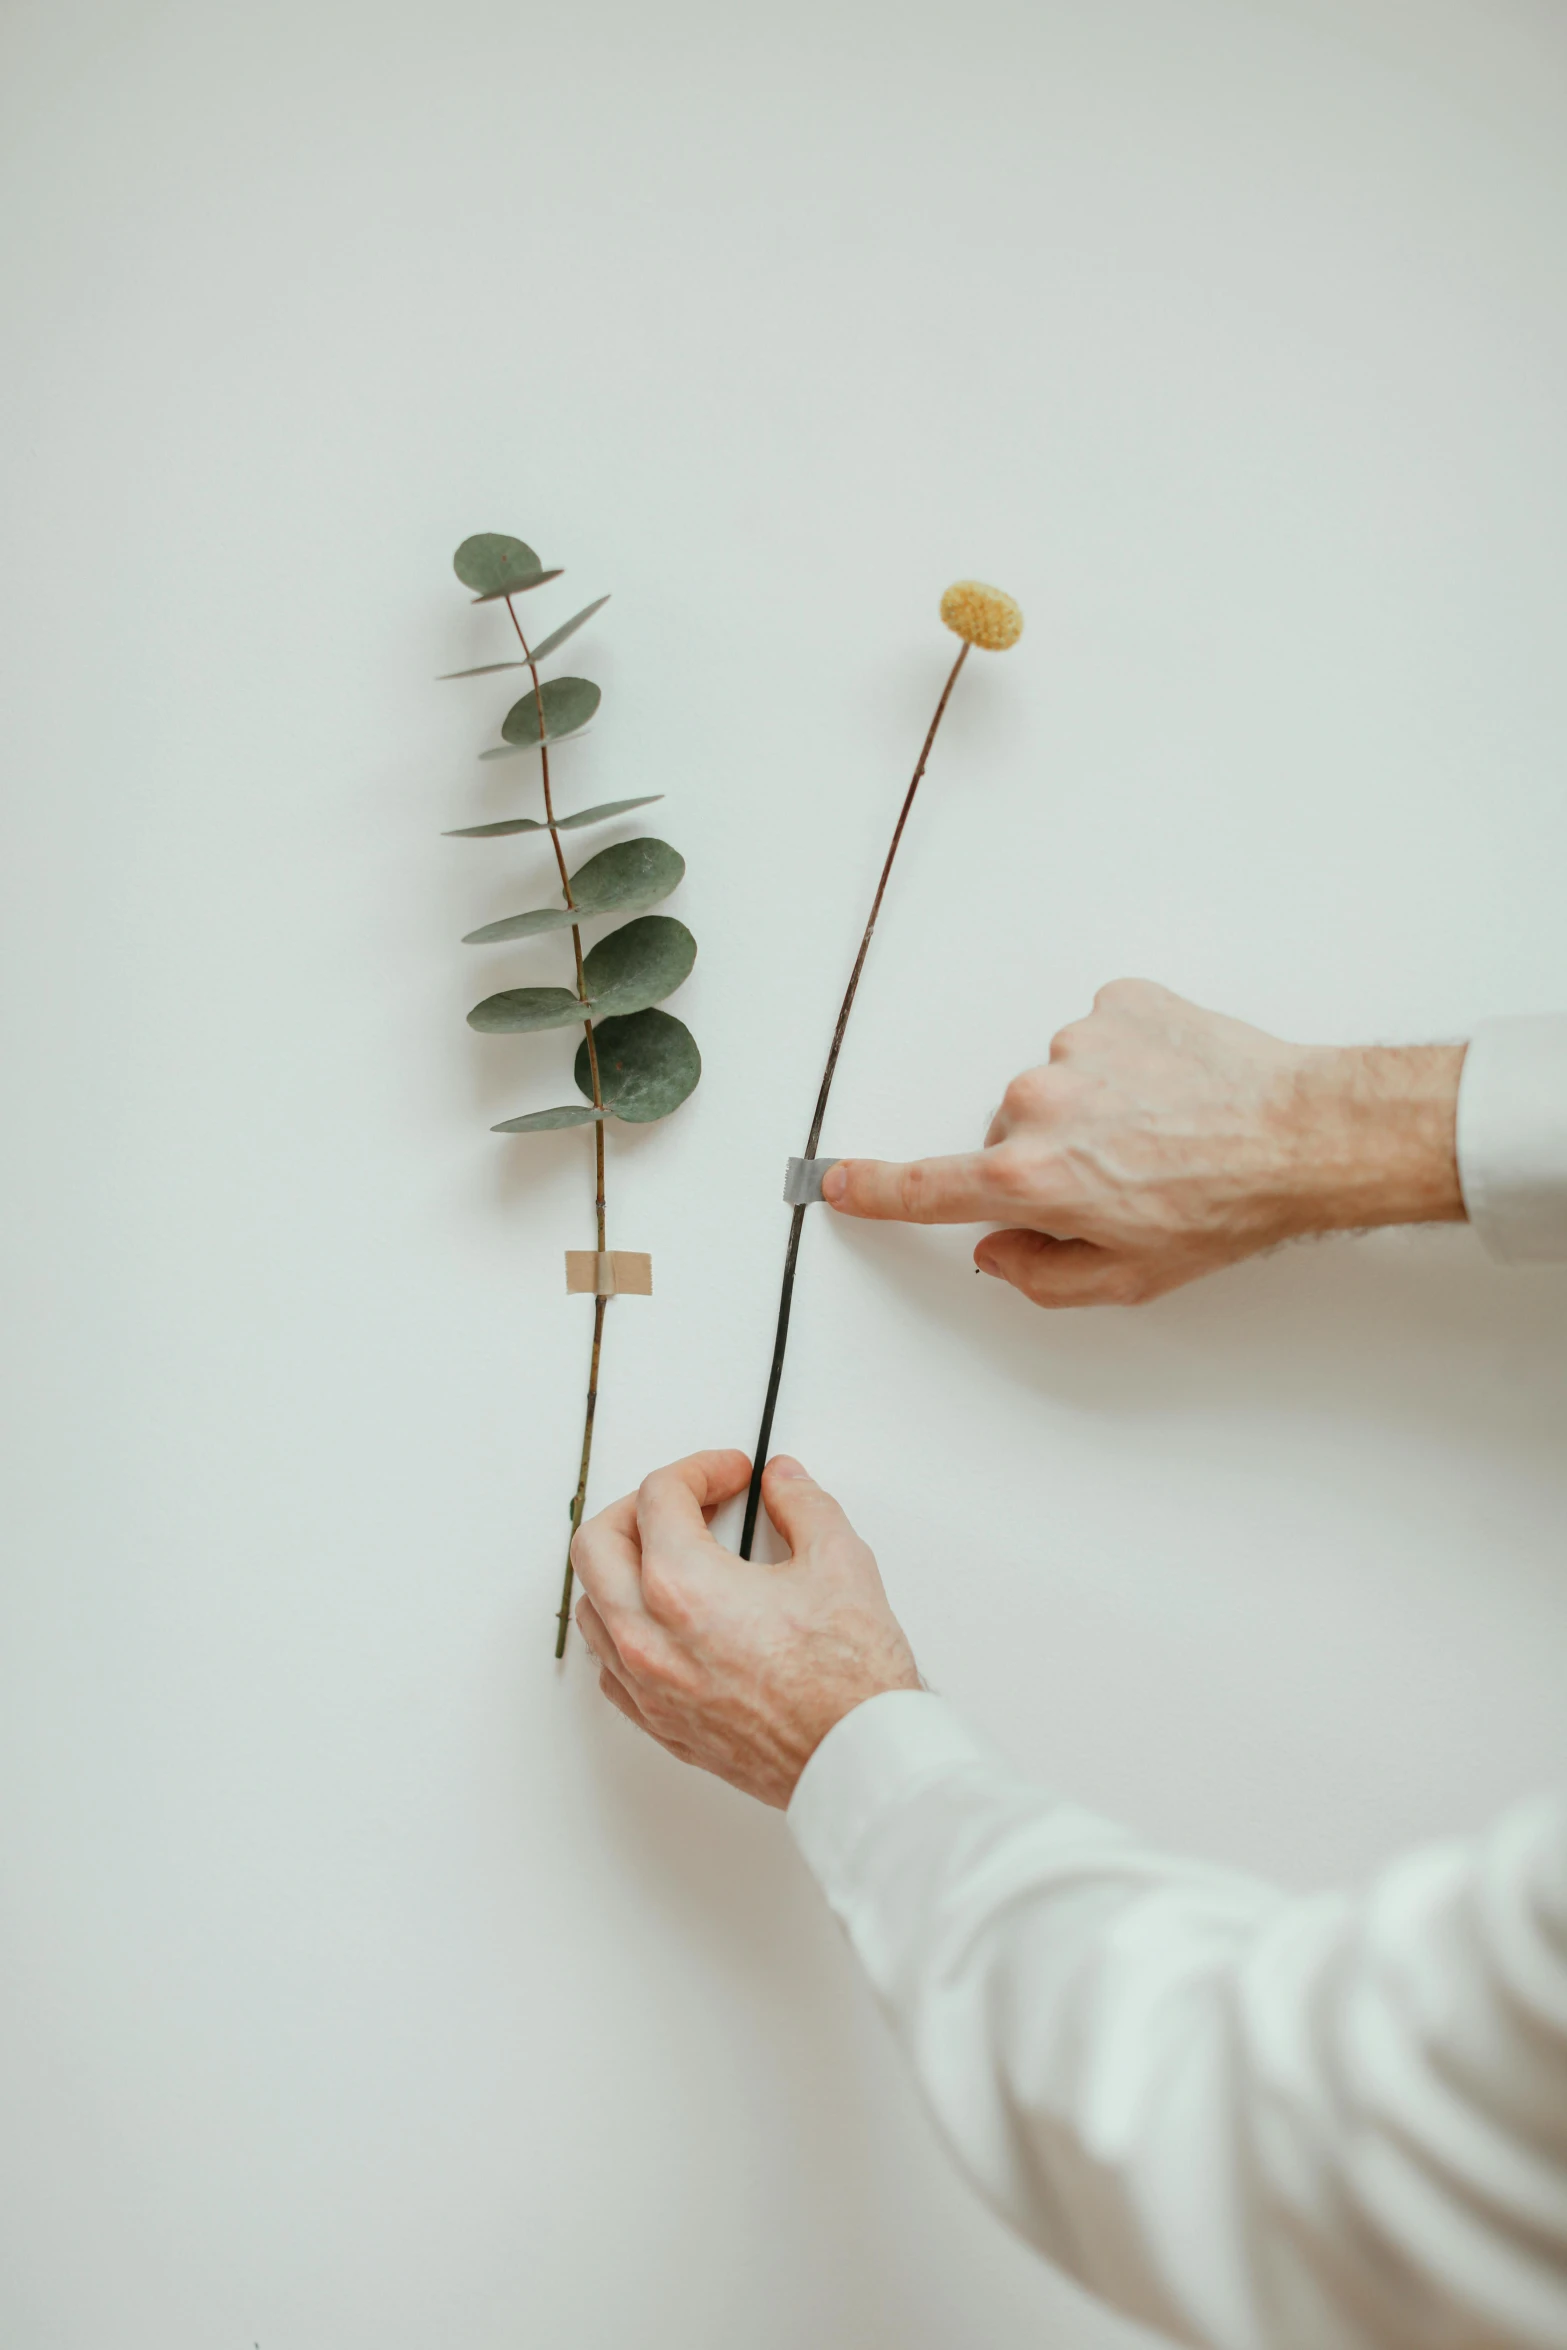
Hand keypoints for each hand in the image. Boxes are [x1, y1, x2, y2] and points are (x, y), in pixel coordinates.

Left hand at [571, 1450, 920, 1806]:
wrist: (858, 1760)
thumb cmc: (849, 1679)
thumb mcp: (839, 1562)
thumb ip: (802, 1505)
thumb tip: (783, 1483)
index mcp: (683, 1585)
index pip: (658, 1496)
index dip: (700, 1470)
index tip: (731, 1475)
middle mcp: (648, 1635)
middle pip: (597, 1542)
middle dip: (639, 1508)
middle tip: (688, 1504)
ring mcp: (646, 1685)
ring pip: (592, 1605)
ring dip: (623, 1568)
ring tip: (673, 1557)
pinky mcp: (658, 1723)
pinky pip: (609, 1665)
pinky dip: (625, 1628)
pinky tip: (667, 1620)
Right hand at [822, 978, 1464, 1307]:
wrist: (1304, 1135)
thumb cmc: (1228, 1207)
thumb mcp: (1129, 1278)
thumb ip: (1041, 1274)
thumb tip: (1000, 1249)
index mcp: (1029, 1177)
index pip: (926, 1187)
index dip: (873, 1187)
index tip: (834, 1180)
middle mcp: (1036, 1104)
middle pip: (1004, 1136)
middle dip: (1046, 1160)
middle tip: (1124, 1179)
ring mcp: (1075, 1046)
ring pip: (1055, 1084)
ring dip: (1093, 1107)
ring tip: (1164, 1131)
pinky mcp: (1117, 1003)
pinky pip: (1099, 1035)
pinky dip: (1127, 1060)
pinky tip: (1174, 1089)